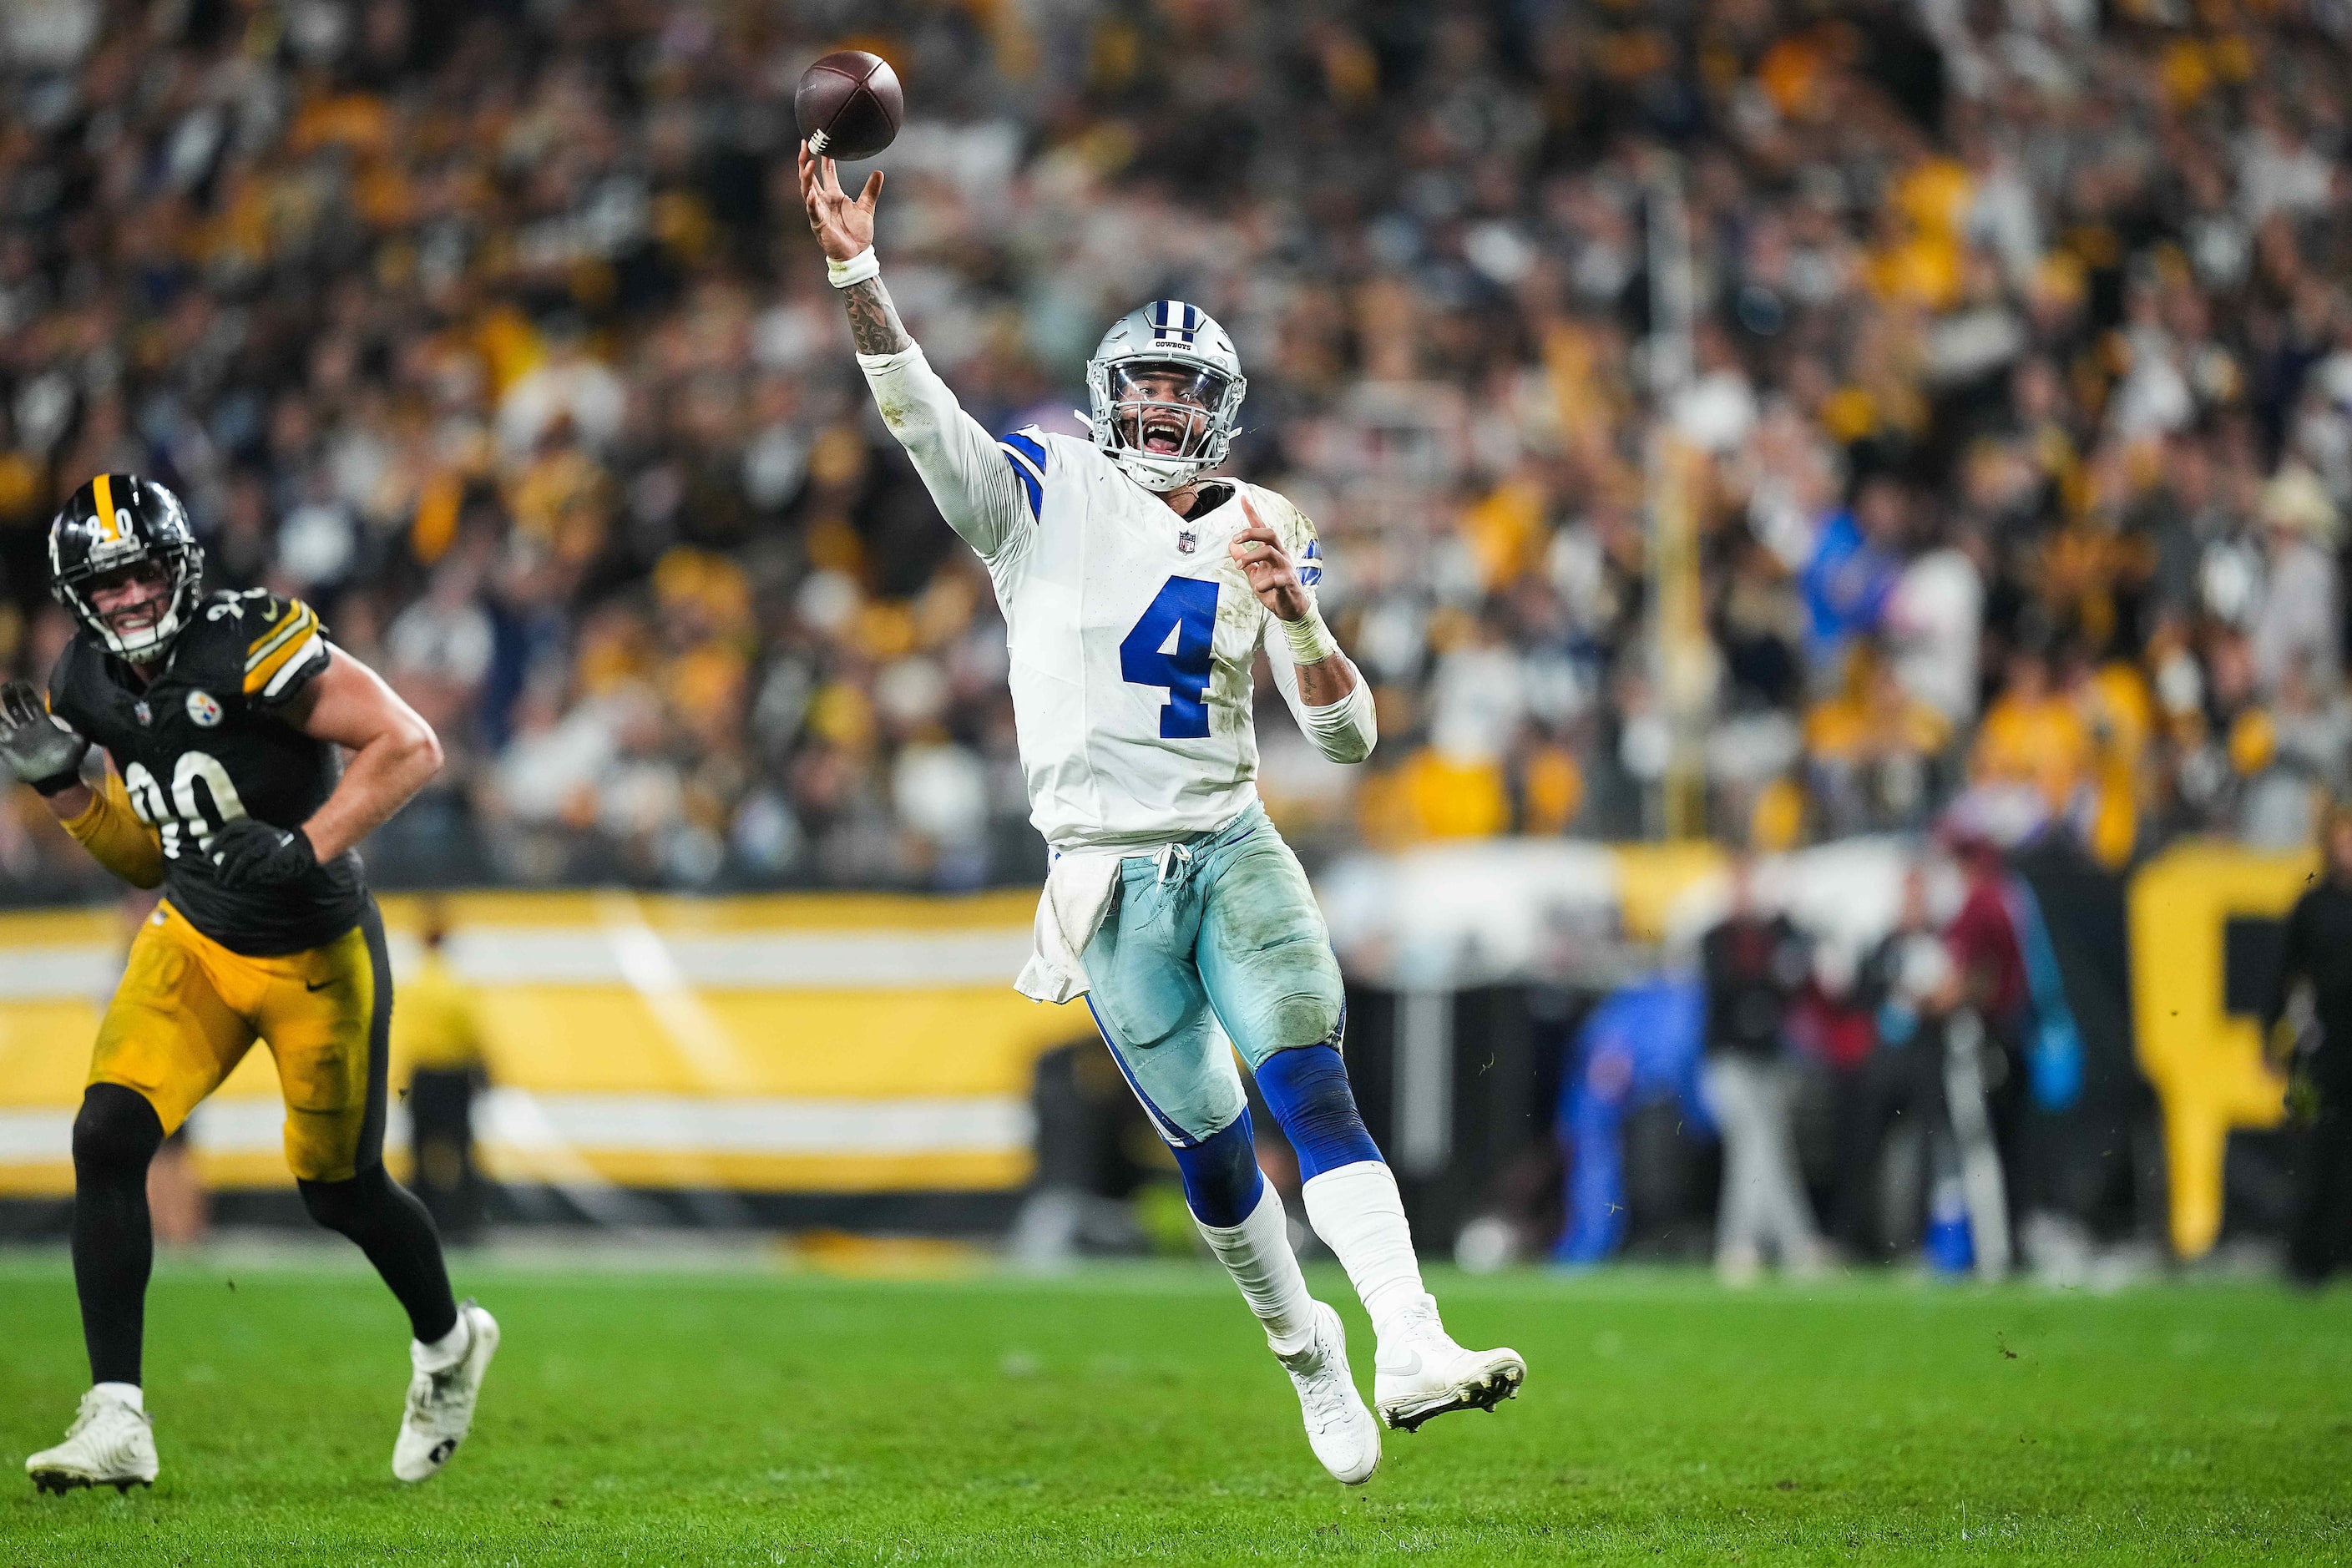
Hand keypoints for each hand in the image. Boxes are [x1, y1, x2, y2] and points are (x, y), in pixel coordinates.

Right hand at [0, 680, 88, 793]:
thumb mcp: (79, 742)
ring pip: (5, 719)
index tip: (22, 682)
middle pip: (17, 708)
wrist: (57, 779)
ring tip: (0, 694)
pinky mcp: (9, 748)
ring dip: (1, 708)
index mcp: (43, 724)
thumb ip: (81, 726)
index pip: (32, 704)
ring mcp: (18, 738)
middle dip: (12, 696)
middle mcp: (29, 728)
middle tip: (8, 684)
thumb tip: (89, 711)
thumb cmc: (68, 761)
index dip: (27, 693)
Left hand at [207, 818, 318, 888]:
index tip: (206, 855)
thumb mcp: (263, 836)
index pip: (230, 831)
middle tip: (218, 877)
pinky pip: (255, 870)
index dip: (216, 843)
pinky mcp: (275, 859)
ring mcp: (269, 845)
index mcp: (256, 826)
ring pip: (242, 860)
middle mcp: (261, 833)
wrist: (309, 847)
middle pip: (234, 849)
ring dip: (232, 874)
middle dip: (222, 865)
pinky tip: (241, 884)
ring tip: (227, 883)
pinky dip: (245, 878)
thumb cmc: (282, 846)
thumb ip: (245, 841)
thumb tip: (220, 854)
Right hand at [797, 139, 882, 261]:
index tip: (824, 145)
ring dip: (806, 177)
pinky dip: (811, 201)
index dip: (825, 160)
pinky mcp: (819, 224)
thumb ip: (871, 190)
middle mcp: (823, 201)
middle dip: (806, 161)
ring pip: (807, 190)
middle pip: (810, 177)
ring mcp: (819, 211)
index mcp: (834, 196)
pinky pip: (812, 210)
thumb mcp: (867, 207)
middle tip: (806, 144)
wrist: (857, 254)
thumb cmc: (859, 233)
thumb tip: (879, 172)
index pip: (827, 174)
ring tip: (807, 163)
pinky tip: (810, 192)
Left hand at [1228, 496, 1310, 621]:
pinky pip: (1276, 579)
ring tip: (1239, 566)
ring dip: (1250, 556)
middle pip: (1269, 533)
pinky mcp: (1287, 582)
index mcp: (1272, 550)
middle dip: (1251, 532)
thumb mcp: (1255, 572)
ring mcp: (1285, 567)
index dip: (1252, 513)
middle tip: (1235, 538)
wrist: (1290, 609)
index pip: (1261, 528)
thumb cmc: (1274, 589)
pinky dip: (1265, 583)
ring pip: (1270, 551)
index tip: (1242, 498)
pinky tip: (1258, 587)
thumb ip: (1244, 558)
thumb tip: (1231, 544)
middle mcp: (1280, 555)